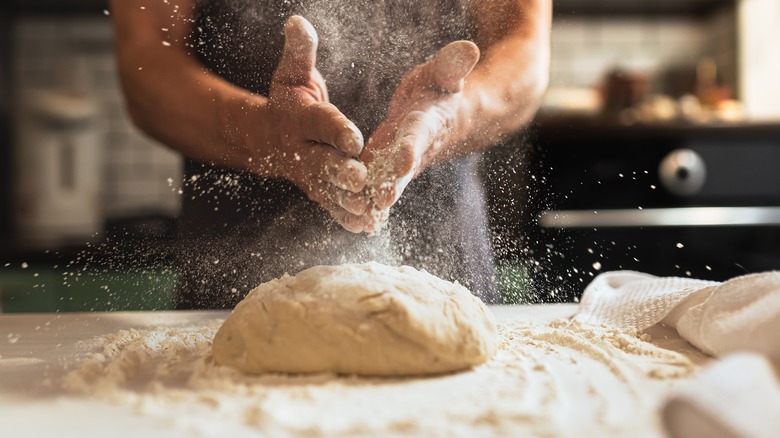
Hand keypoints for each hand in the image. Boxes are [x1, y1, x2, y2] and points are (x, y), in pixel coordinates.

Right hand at [260, 16, 370, 231]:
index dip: (336, 129)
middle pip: (322, 162)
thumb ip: (300, 52)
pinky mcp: (316, 191)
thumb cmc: (289, 100)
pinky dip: (346, 217)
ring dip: (347, 201)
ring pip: (328, 190)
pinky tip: (366, 226)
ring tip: (369, 209)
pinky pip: (331, 206)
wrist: (267, 138)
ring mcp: (308, 175)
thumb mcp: (292, 73)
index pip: (319, 123)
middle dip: (340, 171)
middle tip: (361, 179)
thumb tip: (297, 21)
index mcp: (299, 118)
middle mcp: (301, 150)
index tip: (354, 137)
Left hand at [358, 41, 479, 231]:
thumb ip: (452, 64)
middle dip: (392, 185)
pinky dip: (368, 203)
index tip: (403, 160)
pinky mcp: (387, 169)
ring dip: (375, 200)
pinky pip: (377, 187)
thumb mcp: (444, 73)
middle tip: (380, 202)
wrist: (444, 117)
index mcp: (427, 123)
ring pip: (387, 184)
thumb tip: (469, 47)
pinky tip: (353, 220)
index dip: (411, 147)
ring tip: (361, 217)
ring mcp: (400, 163)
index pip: (418, 135)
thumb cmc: (440, 88)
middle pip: (402, 169)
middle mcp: (414, 148)